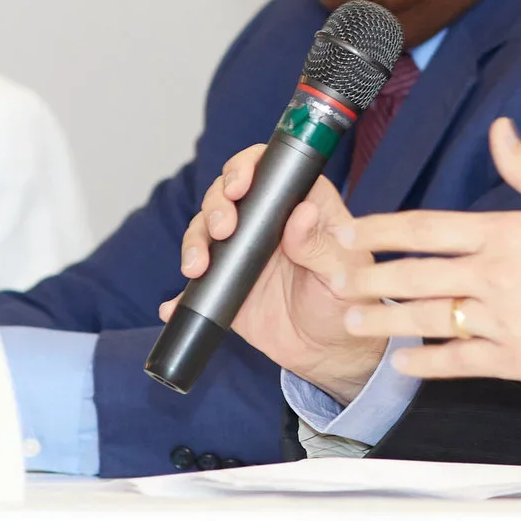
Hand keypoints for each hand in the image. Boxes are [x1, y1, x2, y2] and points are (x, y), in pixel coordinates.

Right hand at [161, 143, 384, 402]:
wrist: (331, 353)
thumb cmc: (349, 303)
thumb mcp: (343, 273)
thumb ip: (321, 245)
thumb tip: (301, 213)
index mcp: (300, 205)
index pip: (268, 169)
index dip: (247, 167)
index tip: (240, 185)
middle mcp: (266, 222)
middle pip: (226, 195)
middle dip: (216, 205)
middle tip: (223, 229)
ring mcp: (241, 253)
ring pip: (205, 232)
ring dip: (194, 242)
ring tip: (197, 267)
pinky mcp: (225, 287)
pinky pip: (196, 286)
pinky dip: (180, 295)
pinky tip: (171, 306)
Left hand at [338, 118, 520, 384]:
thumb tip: (500, 130)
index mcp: (504, 233)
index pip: (426, 228)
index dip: (381, 230)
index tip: (350, 231)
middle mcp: (494, 276)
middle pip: (414, 276)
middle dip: (367, 278)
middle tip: (333, 279)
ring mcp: (502, 321)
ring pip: (427, 320)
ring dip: (384, 321)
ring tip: (351, 321)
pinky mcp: (515, 359)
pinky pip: (459, 362)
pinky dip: (427, 363)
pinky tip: (403, 364)